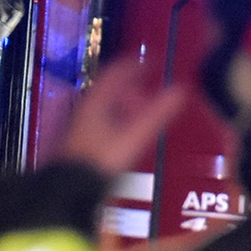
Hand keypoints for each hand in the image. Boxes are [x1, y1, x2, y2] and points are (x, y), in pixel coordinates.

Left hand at [53, 56, 184, 176]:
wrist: (70, 189)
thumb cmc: (99, 161)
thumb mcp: (134, 135)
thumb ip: (158, 113)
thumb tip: (180, 92)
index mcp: (95, 100)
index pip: (116, 70)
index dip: (136, 64)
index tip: (151, 61)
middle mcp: (83, 108)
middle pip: (108, 87)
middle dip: (131, 85)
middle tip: (147, 85)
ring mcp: (77, 124)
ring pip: (102, 104)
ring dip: (122, 103)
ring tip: (139, 110)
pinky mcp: (76, 141)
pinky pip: (97, 121)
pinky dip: (114, 119)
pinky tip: (122, 133)